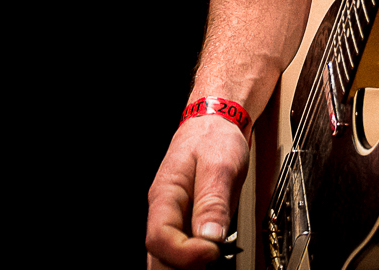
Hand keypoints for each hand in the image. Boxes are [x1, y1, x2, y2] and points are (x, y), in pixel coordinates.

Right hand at [145, 115, 248, 267]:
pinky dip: (195, 261)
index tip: (213, 249)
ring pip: (167, 259)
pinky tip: (213, 256)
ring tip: (214, 257)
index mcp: (165, 196)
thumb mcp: (220, 164)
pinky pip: (182, 253)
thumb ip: (213, 201)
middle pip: (158, 257)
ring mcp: (175, 220)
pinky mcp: (188, 225)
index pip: (159, 239)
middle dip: (183, 267)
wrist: (216, 124)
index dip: (185, 253)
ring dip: (188, 266)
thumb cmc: (214, 138)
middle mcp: (164, 212)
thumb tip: (210, 237)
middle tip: (214, 259)